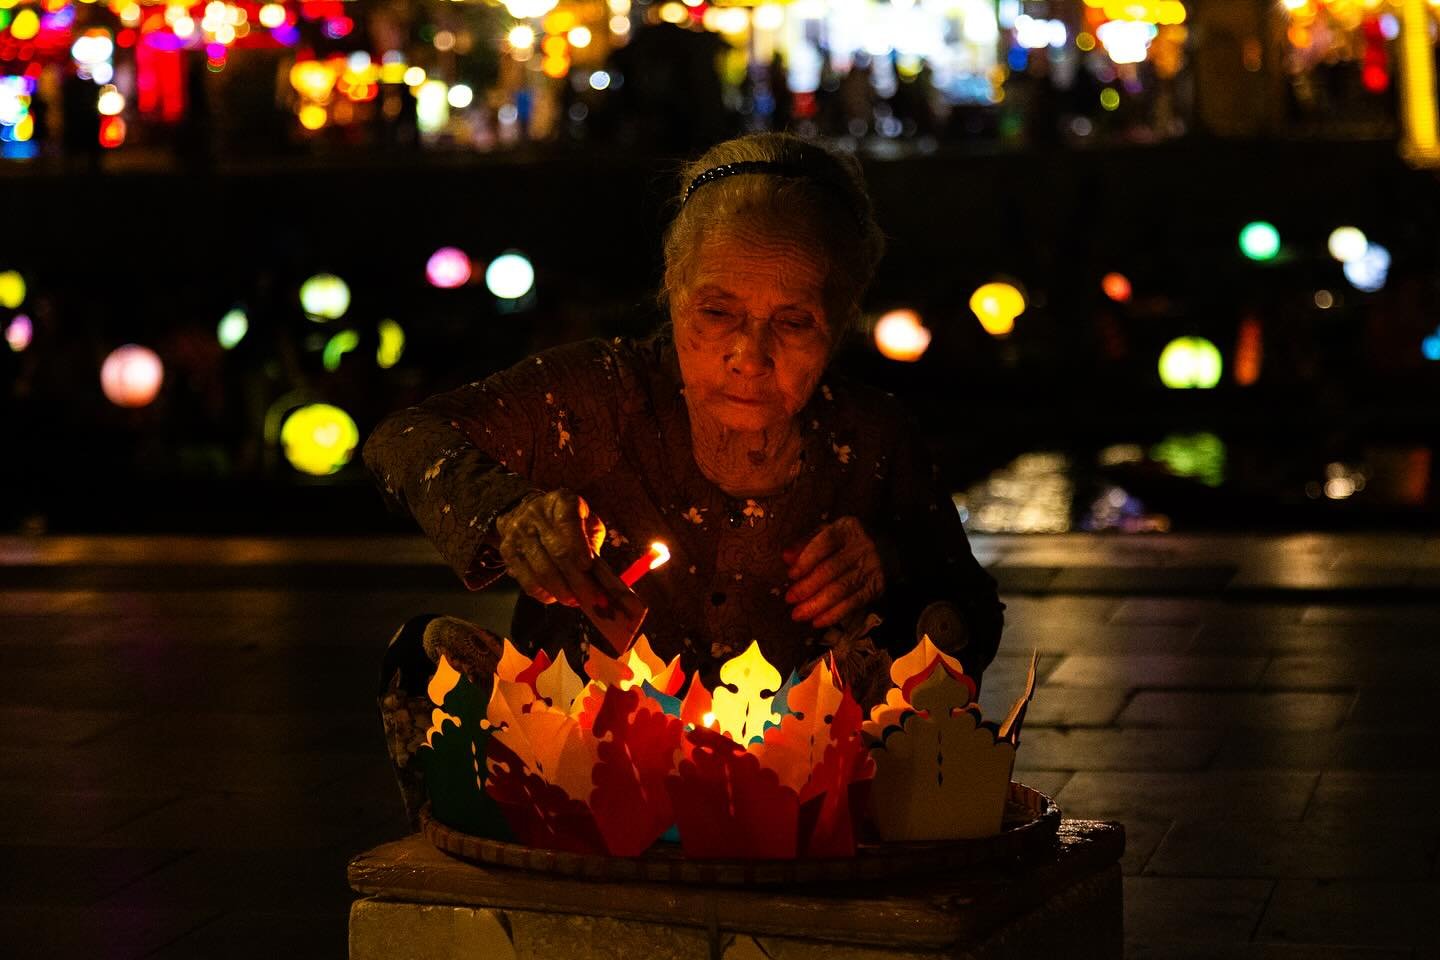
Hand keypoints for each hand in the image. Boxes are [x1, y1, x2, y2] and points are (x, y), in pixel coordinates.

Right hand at [495, 489, 615, 608]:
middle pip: (557, 553)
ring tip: (575, 601)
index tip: (587, 566)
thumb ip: (592, 543)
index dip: (578, 546)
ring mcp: (518, 533)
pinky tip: (555, 597)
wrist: (524, 512)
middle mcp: (536, 515)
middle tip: (591, 598)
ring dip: (561, 591)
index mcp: (560, 502)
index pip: (569, 523)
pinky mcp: (507, 552)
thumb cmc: (565, 523)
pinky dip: (544, 594)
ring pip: (542, 570)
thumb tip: (601, 577)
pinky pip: (527, 580)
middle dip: (577, 580)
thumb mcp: (584, 522)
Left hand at [783, 516, 884, 628]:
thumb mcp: (828, 534)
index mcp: (847, 529)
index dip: (806, 559)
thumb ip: (806, 543)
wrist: (886, 550)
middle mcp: (862, 547)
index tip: (791, 575)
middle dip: (807, 586)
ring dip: (817, 605)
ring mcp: (871, 568)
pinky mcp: (876, 587)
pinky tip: (817, 621)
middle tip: (790, 599)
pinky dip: (834, 615)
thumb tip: (786, 557)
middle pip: (830, 569)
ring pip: (840, 589)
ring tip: (798, 614)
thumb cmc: (847, 542)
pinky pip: (852, 603)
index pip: (824, 543)